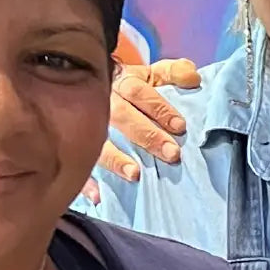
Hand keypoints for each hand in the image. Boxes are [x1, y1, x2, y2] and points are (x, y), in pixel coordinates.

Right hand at [80, 58, 200, 204]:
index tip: (180, 126)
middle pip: (124, 118)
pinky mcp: (75, 146)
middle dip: (148, 136)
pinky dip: (86, 181)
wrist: (83, 85)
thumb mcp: (152, 75)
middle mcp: (104, 103)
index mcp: (124, 83)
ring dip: (116, 159)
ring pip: (99, 141)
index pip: (141, 93)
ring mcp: (85, 125)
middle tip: (171, 154)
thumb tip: (193, 79)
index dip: (160, 108)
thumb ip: (174, 73)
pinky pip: (75, 163)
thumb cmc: (131, 88)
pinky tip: (98, 196)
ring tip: (135, 174)